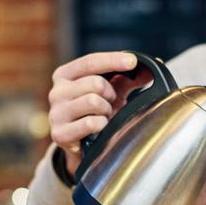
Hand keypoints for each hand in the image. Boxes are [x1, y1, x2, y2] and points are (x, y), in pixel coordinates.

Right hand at [48, 52, 151, 175]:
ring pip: (94, 102)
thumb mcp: (109, 92)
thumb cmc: (94, 113)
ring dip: (106, 111)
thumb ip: (126, 78)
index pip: (90, 61)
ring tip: (103, 116)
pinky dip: (102, 126)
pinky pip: (92, 123)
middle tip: (110, 103)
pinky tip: (99, 129)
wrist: (80, 145)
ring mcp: (56, 113)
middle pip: (96, 83)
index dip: (113, 60)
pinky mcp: (60, 133)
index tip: (133, 61)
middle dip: (111, 94)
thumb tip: (149, 69)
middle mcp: (56, 92)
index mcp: (64, 75)